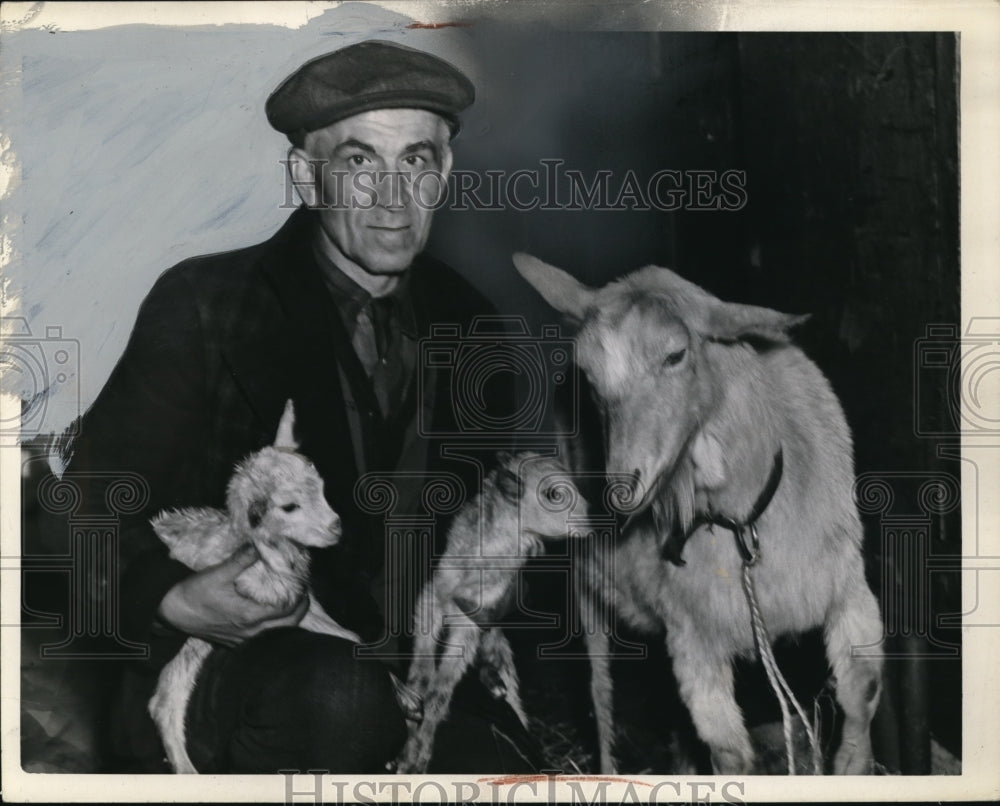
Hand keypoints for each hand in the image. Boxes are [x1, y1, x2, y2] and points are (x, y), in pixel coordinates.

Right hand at [157, 545, 307, 646]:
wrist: (171, 612)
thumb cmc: (194, 593)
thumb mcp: (218, 573)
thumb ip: (243, 559)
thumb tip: (263, 543)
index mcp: (250, 616)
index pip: (288, 608)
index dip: (300, 593)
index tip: (303, 578)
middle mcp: (251, 632)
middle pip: (290, 624)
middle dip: (301, 606)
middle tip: (303, 587)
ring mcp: (245, 640)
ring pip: (280, 632)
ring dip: (291, 616)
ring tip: (293, 597)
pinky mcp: (238, 642)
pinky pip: (267, 637)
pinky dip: (277, 625)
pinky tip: (275, 611)